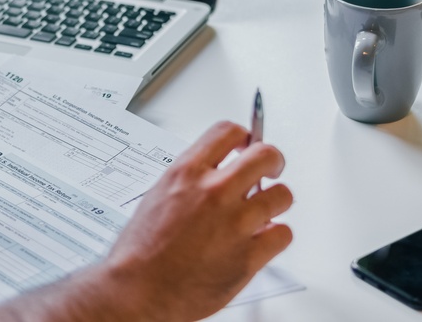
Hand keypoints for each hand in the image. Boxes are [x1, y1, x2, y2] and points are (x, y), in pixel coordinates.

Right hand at [0, 122, 292, 321]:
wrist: (138, 290)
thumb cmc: (140, 252)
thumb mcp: (157, 196)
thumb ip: (189, 181)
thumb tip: (212, 175)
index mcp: (187, 173)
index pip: (229, 132)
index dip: (245, 136)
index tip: (247, 145)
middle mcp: (214, 192)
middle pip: (266, 155)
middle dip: (272, 161)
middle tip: (270, 171)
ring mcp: (234, 223)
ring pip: (282, 195)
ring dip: (274, 202)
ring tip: (262, 212)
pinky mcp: (248, 255)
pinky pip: (283, 234)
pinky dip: (275, 237)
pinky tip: (261, 239)